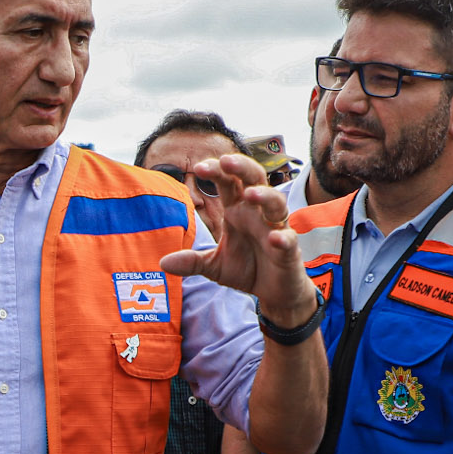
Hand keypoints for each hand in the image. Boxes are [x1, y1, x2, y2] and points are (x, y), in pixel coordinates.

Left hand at [157, 153, 315, 325]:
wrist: (274, 292)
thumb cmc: (246, 269)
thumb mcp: (214, 266)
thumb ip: (192, 261)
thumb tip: (163, 263)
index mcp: (237, 211)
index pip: (228, 183)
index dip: (216, 171)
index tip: (197, 168)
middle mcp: (257, 214)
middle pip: (254, 180)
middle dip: (242, 168)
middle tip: (226, 161)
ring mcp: (275, 228)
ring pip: (276, 203)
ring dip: (265, 196)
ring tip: (250, 194)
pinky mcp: (289, 249)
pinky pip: (288, 238)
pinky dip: (283, 237)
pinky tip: (275, 238)